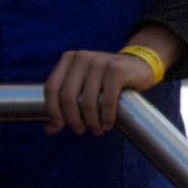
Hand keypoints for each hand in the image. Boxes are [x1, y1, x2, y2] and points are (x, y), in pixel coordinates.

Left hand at [46, 42, 165, 133]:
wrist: (138, 66)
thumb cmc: (106, 80)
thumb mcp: (84, 86)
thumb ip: (66, 103)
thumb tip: (49, 129)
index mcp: (69, 59)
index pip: (51, 87)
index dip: (52, 110)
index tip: (59, 125)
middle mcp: (82, 57)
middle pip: (67, 96)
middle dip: (73, 119)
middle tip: (80, 130)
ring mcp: (99, 62)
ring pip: (87, 101)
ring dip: (91, 122)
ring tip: (97, 129)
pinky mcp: (116, 70)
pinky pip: (107, 101)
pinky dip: (106, 117)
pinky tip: (108, 124)